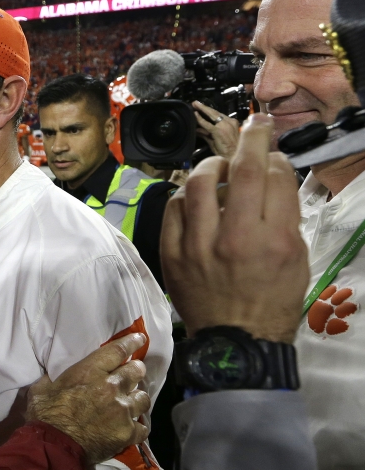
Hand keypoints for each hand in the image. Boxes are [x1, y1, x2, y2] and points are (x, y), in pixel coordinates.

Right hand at [25, 332, 150, 464]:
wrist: (54, 447)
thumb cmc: (45, 416)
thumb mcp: (41, 389)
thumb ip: (53, 379)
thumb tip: (53, 376)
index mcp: (90, 372)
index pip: (117, 350)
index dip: (131, 342)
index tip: (140, 339)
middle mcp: (111, 387)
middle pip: (136, 371)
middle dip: (136, 370)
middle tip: (134, 373)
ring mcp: (122, 410)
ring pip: (143, 398)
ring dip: (137, 398)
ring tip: (132, 402)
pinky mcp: (127, 432)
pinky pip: (143, 427)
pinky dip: (138, 426)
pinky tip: (133, 427)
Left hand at [161, 114, 308, 342]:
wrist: (235, 342)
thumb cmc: (271, 301)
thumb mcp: (297, 258)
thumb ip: (284, 215)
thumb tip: (270, 175)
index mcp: (275, 240)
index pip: (275, 176)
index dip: (273, 155)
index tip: (270, 148)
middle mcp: (236, 239)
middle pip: (241, 169)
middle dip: (250, 138)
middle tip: (253, 127)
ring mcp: (199, 246)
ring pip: (198, 182)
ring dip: (210, 164)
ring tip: (217, 166)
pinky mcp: (173, 254)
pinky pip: (173, 208)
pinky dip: (184, 195)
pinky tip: (193, 196)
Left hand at [193, 100, 239, 158]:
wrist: (233, 158)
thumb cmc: (227, 152)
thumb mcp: (216, 140)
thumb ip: (207, 134)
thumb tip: (198, 129)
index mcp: (232, 123)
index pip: (219, 115)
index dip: (210, 111)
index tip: (203, 108)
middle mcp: (230, 122)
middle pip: (216, 112)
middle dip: (205, 107)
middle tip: (196, 103)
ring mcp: (225, 126)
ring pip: (212, 115)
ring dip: (202, 109)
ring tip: (195, 105)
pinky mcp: (219, 131)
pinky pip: (208, 124)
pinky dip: (201, 119)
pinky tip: (195, 115)